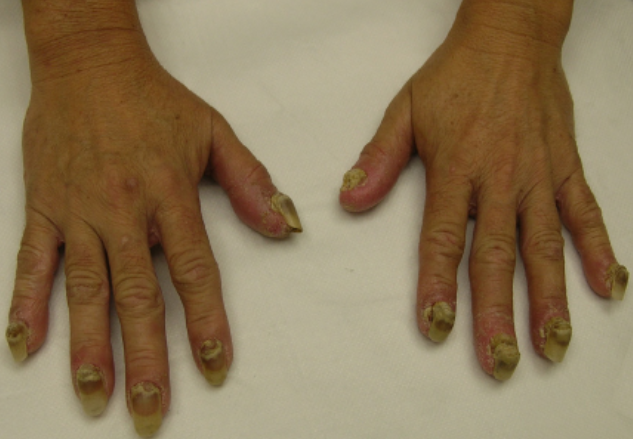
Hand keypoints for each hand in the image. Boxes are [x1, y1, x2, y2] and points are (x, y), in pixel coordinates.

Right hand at [5, 26, 300, 436]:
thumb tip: (285, 227)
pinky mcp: (43, 208)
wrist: (88, 64)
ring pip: (84, 291)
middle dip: (146, 359)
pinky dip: (26, 304)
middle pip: (138, 298)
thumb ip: (251, 182)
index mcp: (171, 196)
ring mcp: (79, 213)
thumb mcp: (215, 132)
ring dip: (89, 347)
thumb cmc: (155, 100)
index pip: (194, 273)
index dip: (207, 324)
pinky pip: (32, 262)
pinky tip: (26, 344)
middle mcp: (124, 213)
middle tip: (150, 410)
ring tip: (95, 395)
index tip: (215, 366)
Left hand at [339, 0, 627, 380]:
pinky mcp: (566, 167)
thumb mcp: (404, 111)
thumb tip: (350, 200)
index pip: (443, 240)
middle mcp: (500, 179)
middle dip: (499, 314)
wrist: (510, 39)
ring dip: (551, 298)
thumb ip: (378, 160)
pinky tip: (609, 287)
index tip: (437, 328)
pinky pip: (587, 213)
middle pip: (498, 257)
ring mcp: (538, 176)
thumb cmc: (456, 76)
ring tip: (553, 343)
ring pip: (546, 246)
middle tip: (501, 360)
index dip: (438, 287)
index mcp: (456, 169)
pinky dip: (600, 250)